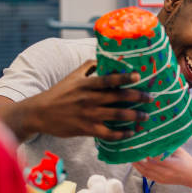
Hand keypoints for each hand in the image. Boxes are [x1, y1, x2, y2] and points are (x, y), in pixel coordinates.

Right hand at [0, 60, 153, 140]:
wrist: (40, 113)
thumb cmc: (58, 93)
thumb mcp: (72, 76)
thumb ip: (88, 67)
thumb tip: (103, 58)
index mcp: (86, 84)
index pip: (108, 79)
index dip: (124, 78)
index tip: (138, 76)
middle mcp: (89, 98)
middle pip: (118, 97)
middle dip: (137, 98)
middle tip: (150, 98)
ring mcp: (88, 115)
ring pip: (116, 115)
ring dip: (134, 116)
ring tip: (145, 116)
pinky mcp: (86, 129)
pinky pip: (108, 133)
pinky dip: (121, 134)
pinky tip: (131, 133)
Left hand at [133, 148, 191, 191]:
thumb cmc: (187, 161)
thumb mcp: (179, 151)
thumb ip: (167, 146)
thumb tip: (156, 137)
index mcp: (172, 164)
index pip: (155, 158)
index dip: (146, 153)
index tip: (140, 146)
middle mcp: (166, 173)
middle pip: (147, 166)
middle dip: (138, 159)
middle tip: (131, 151)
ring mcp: (162, 178)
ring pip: (145, 172)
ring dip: (137, 165)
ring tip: (131, 157)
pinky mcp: (160, 182)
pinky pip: (147, 176)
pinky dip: (141, 170)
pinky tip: (137, 164)